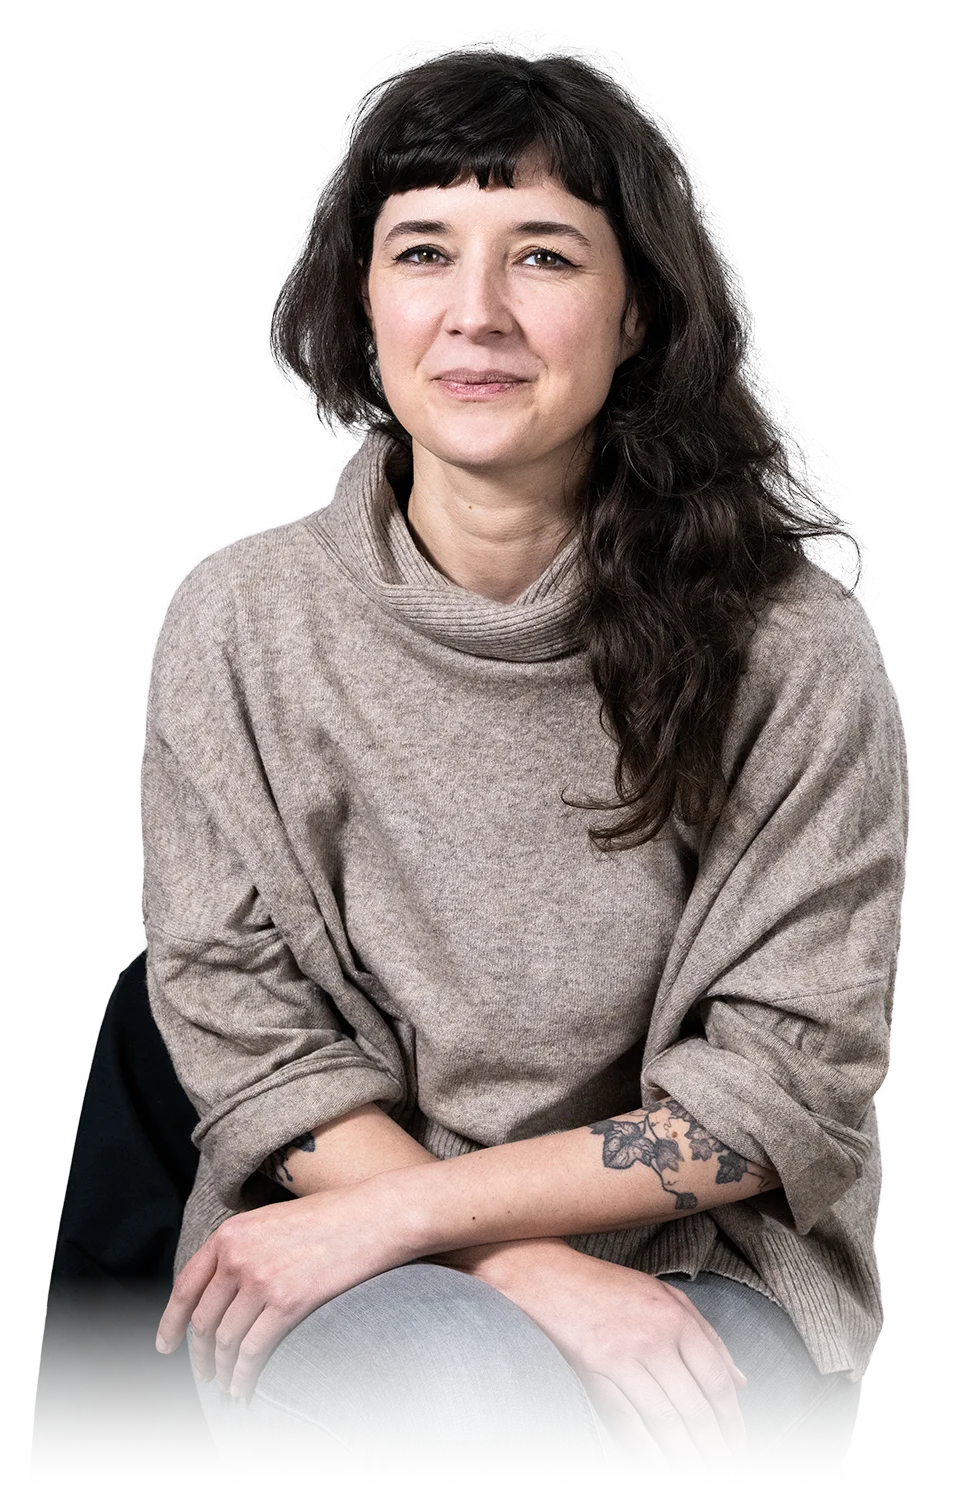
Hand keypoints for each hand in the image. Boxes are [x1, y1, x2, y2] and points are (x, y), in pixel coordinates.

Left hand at [155, 1177, 415, 1397]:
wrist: (375, 1216)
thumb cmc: (332, 1219)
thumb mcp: (272, 1222)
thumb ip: (243, 1250)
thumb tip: (221, 1294)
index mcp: (230, 1234)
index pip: (186, 1287)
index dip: (171, 1323)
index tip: (165, 1346)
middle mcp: (238, 1256)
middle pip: (203, 1320)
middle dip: (198, 1354)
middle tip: (203, 1374)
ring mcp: (261, 1280)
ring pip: (224, 1340)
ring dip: (220, 1370)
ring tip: (226, 1385)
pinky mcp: (287, 1302)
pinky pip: (251, 1351)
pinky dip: (242, 1374)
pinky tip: (244, 1386)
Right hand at [440, 1239, 746, 1494]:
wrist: (548, 1276)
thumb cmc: (610, 1288)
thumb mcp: (665, 1297)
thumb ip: (706, 1336)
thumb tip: (740, 1381)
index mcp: (675, 1318)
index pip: (716, 1379)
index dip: (733, 1420)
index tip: (739, 1445)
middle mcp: (653, 1338)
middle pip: (695, 1406)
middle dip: (716, 1450)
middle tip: (727, 1478)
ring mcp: (621, 1356)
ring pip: (666, 1420)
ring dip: (688, 1459)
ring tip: (701, 1485)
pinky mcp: (592, 1372)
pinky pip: (625, 1418)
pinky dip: (645, 1448)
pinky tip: (660, 1470)